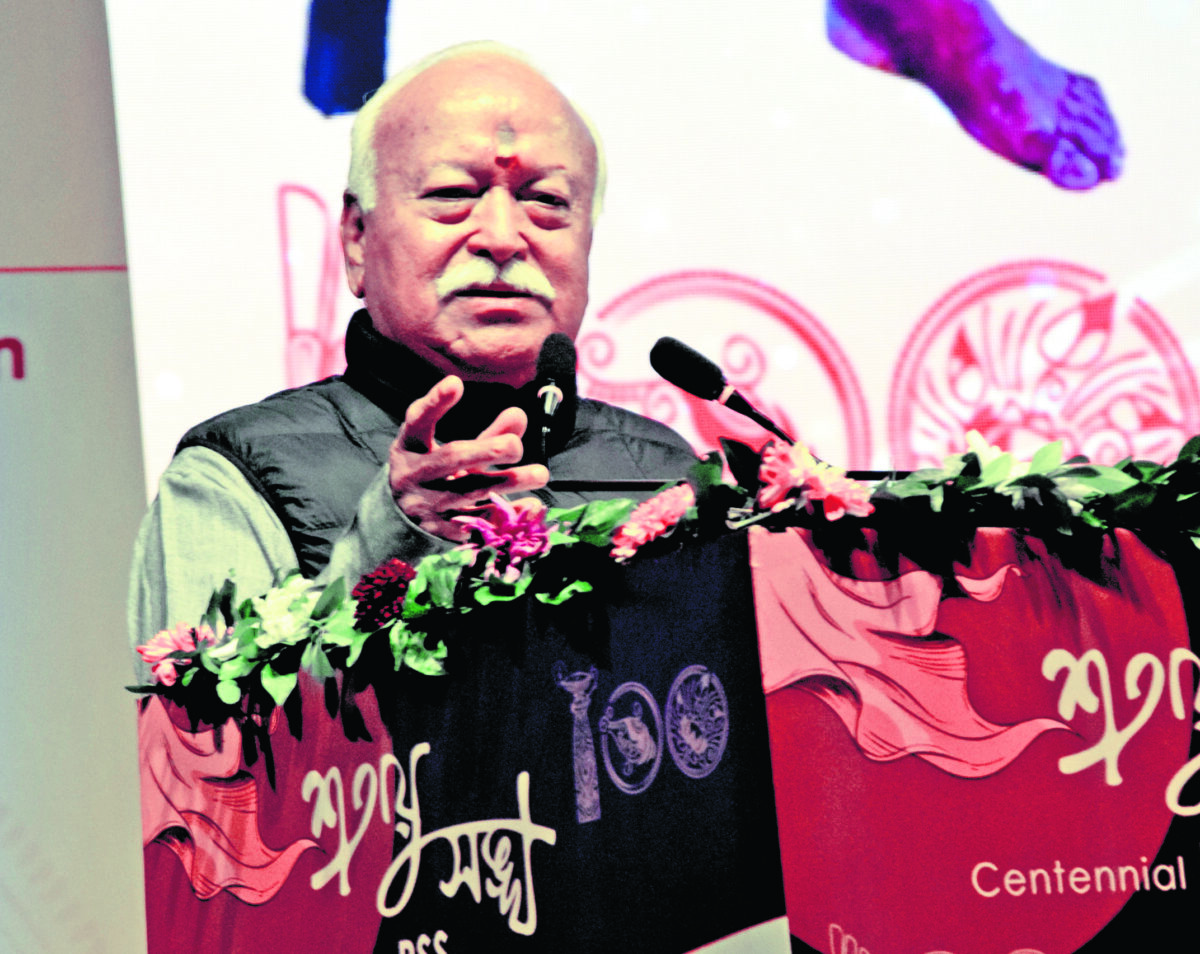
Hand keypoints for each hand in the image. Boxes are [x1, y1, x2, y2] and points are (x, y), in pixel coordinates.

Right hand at [388, 376, 548, 540]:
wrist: (401, 522)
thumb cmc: (435, 474)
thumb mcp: (453, 450)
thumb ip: (487, 434)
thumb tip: (520, 415)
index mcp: (409, 447)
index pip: (418, 421)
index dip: (435, 403)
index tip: (455, 383)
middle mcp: (412, 475)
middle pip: (450, 458)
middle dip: (486, 450)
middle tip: (516, 446)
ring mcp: (425, 506)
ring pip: (470, 492)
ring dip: (507, 482)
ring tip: (540, 474)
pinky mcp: (440, 531)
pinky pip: (477, 523)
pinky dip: (505, 515)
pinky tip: (532, 504)